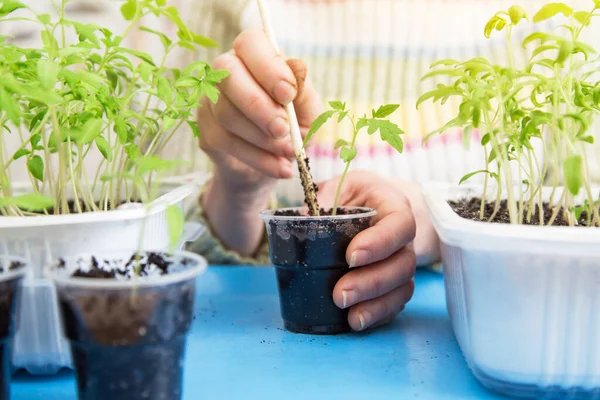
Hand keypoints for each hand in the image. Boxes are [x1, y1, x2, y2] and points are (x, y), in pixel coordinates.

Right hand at [197, 29, 322, 192]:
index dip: (267, 66)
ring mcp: (211, 102)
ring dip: (263, 138)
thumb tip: (297, 66)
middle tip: (283, 129)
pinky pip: (226, 142)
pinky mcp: (206, 132)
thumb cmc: (295, 128)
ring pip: (226, 112)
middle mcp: (227, 73)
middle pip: (228, 74)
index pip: (250, 43)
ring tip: (289, 152)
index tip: (288, 93)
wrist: (275, 165)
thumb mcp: (309, 112)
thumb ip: (304, 91)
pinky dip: (258, 158)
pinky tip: (279, 167)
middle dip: (258, 105)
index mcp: (255, 58)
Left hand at [317, 171, 421, 330]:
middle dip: (372, 282)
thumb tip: (303, 220)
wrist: (370, 204)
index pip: (400, 224)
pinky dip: (379, 314)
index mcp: (393, 206)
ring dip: (376, 304)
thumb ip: (324, 199)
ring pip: (402, 286)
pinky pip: (395, 302)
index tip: (351, 256)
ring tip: (350, 317)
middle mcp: (404, 237)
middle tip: (341, 293)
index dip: (381, 242)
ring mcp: (402, 261)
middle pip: (402, 263)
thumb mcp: (339, 186)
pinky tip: (358, 321)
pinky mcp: (396, 283)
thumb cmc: (353, 195)